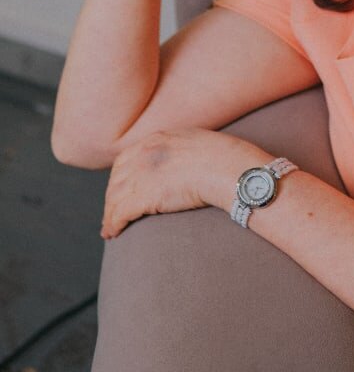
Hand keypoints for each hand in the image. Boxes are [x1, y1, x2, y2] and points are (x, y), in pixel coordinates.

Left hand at [100, 127, 233, 238]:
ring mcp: (142, 175)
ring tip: (109, 227)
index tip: (119, 188)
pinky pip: (119, 213)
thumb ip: (180, 147)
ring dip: (109, 214)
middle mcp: (144, 155)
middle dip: (111, 197)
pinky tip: (113, 232)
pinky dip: (113, 224)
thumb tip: (183, 157)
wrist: (226, 167)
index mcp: (156, 139)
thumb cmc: (222, 157)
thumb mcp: (195, 140)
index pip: (125, 159)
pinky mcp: (144, 196)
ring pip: (114, 198)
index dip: (119, 177)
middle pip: (116, 179)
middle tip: (111, 211)